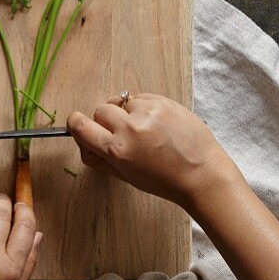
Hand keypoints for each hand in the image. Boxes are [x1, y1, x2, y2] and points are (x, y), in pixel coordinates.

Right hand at [67, 93, 241, 211]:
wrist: (202, 174)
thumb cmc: (164, 181)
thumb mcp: (126, 177)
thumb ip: (100, 159)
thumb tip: (85, 142)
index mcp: (116, 150)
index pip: (80, 126)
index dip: (76, 125)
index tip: (80, 126)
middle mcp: (129, 128)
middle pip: (99, 111)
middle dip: (105, 122)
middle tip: (121, 134)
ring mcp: (147, 111)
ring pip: (121, 103)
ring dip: (126, 114)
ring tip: (145, 130)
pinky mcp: (163, 101)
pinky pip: (140, 98)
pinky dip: (143, 109)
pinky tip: (156, 124)